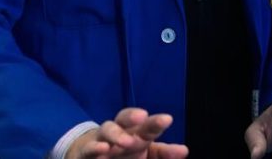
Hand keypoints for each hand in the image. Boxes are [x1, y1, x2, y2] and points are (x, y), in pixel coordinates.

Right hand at [67, 108, 188, 158]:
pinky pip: (90, 147)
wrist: (91, 157)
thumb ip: (163, 153)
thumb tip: (183, 150)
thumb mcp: (148, 155)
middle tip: (143, 117)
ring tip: (126, 141)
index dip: (156, 123)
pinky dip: (96, 147)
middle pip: (125, 119)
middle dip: (133, 117)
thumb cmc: (125, 154)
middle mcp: (120, 132)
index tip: (167, 119)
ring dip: (116, 133)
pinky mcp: (88, 151)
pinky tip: (104, 149)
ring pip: (107, 129)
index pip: (147, 125)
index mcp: (137, 133)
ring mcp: (103, 140)